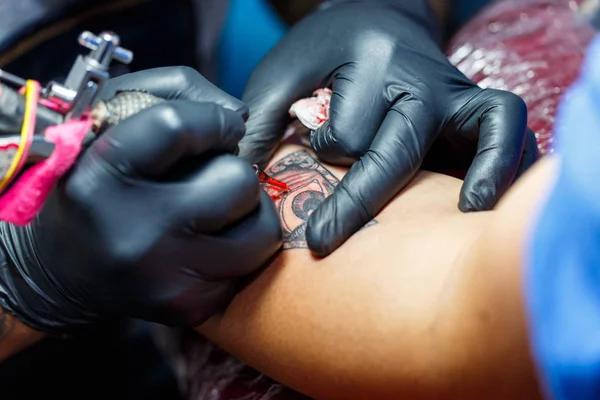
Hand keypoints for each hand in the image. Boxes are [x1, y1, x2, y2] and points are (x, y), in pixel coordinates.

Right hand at [0, 67, 281, 333]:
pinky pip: (252, 268)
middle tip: (209, 181)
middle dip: (232, 173)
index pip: (176, 125)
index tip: (223, 127)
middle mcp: (135, 231)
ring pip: (262, 231)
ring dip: (248, 214)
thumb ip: (173, 93)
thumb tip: (240, 115)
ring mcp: (167, 277)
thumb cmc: (97, 189)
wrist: (65, 271)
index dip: (214, 120)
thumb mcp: (111, 123)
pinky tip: (206, 246)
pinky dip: (239, 252)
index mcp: (103, 176)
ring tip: (216, 213)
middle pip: (237, 181)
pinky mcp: (191, 308)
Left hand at [240, 0, 537, 256]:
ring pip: (486, 130)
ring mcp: (458, 95)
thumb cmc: (328, 49)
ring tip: (466, 216)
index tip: (305, 152)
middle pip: (399, 149)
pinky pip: (511, 132)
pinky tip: (486, 203)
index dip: (322, 151)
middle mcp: (423, 80)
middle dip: (358, 201)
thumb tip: (244, 175)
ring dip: (485, 173)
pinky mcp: (476, 110)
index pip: (347, 133)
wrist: (378, 14)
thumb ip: (260, 117)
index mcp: (373, 64)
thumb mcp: (284, 68)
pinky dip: (510, 164)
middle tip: (321, 242)